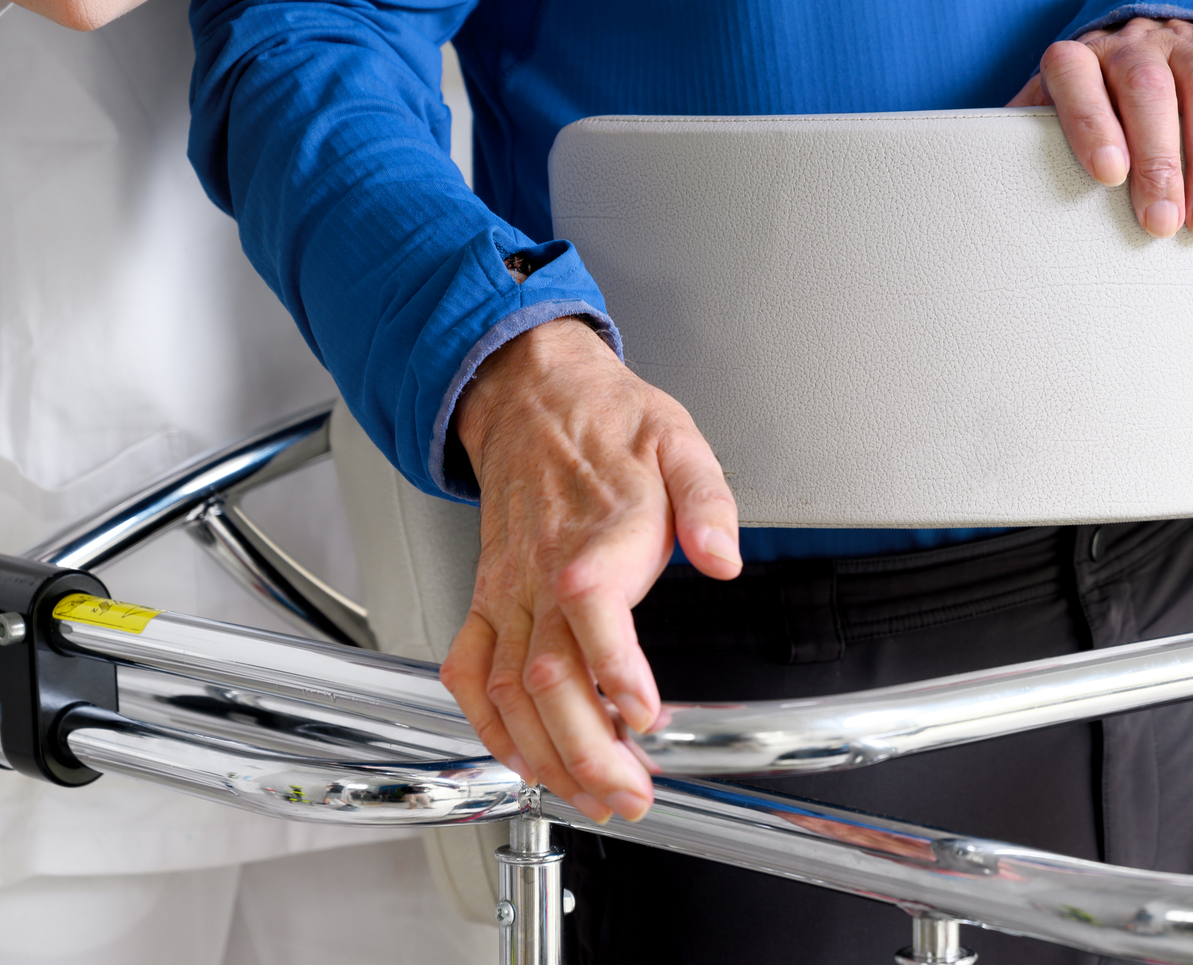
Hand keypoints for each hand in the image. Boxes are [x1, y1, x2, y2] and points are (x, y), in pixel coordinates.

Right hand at [442, 317, 741, 821]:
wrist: (529, 395)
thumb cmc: (607, 424)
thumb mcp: (680, 441)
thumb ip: (708, 503)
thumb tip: (723, 557)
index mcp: (595, 536)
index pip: (592, 613)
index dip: (614, 672)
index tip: (645, 718)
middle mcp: (539, 575)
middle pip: (547, 676)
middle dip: (585, 750)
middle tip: (629, 795)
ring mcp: (506, 593)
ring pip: (508, 690)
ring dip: (545, 755)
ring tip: (590, 797)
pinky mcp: (485, 600)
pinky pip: (469, 672)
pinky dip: (488, 726)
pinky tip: (521, 760)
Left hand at [1008, 17, 1192, 238]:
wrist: (1144, 42)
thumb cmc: (1094, 103)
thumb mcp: (1050, 118)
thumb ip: (1026, 145)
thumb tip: (994, 190)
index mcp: (1080, 57)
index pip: (1075, 75)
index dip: (1090, 122)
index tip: (1108, 173)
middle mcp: (1134, 42)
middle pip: (1149, 89)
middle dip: (1159, 161)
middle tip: (1163, 222)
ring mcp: (1189, 40)